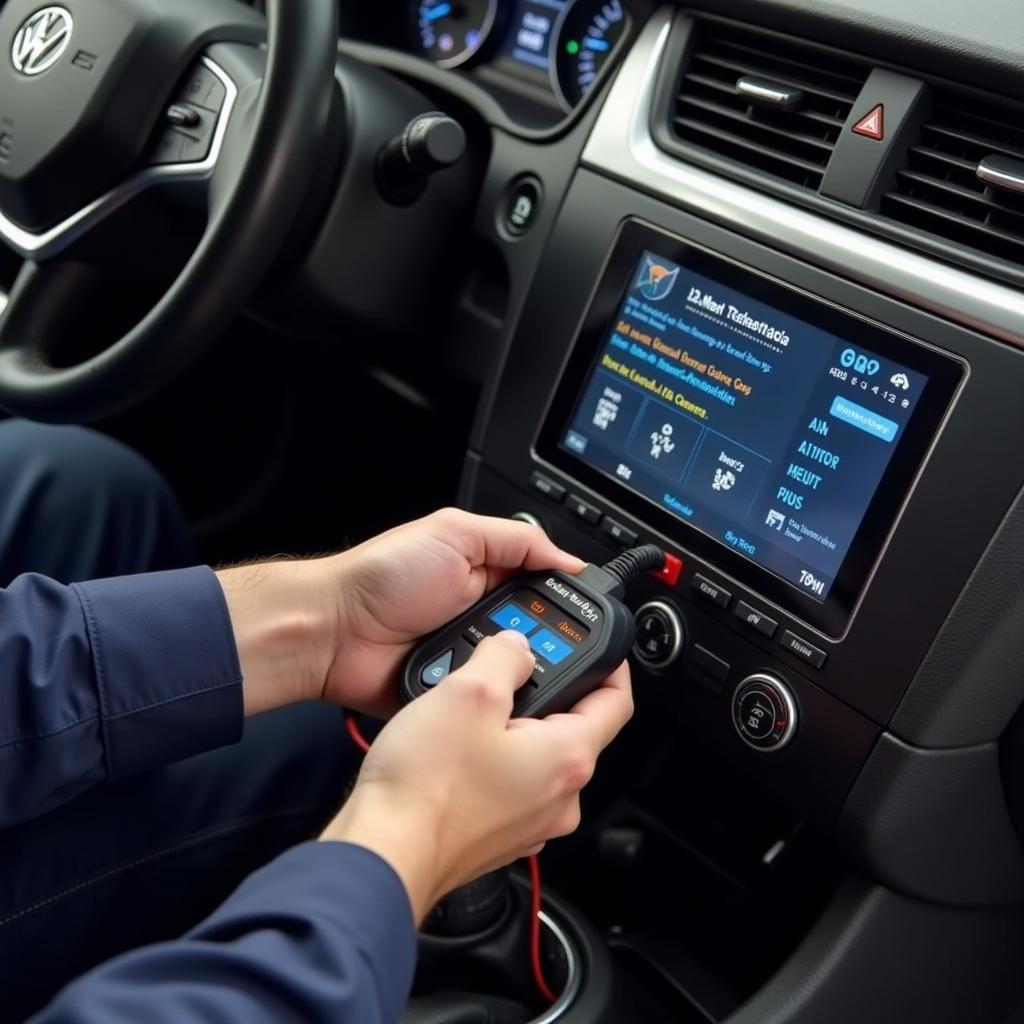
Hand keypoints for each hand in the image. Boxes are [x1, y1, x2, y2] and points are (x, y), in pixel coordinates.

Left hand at [217, 508, 582, 716]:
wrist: (332, 631)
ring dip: (516, 673)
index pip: (546, 589)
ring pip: (517, 674)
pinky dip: (488, 699)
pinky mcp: (452, 694)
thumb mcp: (454, 533)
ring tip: (512, 670)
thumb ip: (515, 540)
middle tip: (538, 645)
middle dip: (544, 643)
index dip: (567, 602)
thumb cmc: (381, 576)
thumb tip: (569, 558)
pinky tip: (488, 695)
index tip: (588, 616)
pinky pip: (485, 702)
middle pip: (540, 637)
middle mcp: (482, 618)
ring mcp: (467, 658)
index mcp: (488, 575)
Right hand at [320, 631, 632, 920]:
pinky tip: (456, 748)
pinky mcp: (498, 835)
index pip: (617, 703)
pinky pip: (509, 784)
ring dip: (515, 727)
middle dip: (549, 693)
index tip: (602, 648)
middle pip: (575, 728)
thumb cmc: (426, 786)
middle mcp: (559, 798)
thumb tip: (516, 646)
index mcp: (568, 759)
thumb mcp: (469, 691)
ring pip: (538, 756)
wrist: (383, 852)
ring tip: (473, 707)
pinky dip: (493, 760)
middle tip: (514, 668)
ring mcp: (529, 822)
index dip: (613, 666)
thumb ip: (504, 656)